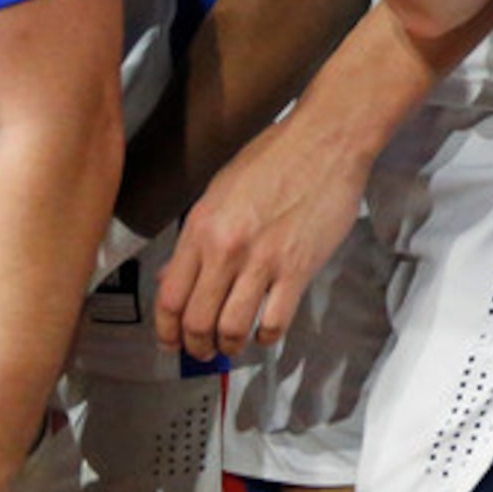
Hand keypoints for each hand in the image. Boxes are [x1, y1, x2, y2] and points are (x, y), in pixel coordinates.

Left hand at [154, 115, 367, 359]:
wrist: (326, 141)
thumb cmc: (275, 157)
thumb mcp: (220, 191)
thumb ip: (195, 238)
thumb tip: (171, 278)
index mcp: (201, 228)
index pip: (169, 297)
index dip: (166, 330)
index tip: (171, 341)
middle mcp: (227, 248)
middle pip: (197, 320)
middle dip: (195, 345)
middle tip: (202, 350)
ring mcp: (264, 260)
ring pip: (232, 327)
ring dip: (229, 345)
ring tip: (232, 345)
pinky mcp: (299, 267)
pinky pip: (275, 321)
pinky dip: (266, 336)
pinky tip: (266, 331)